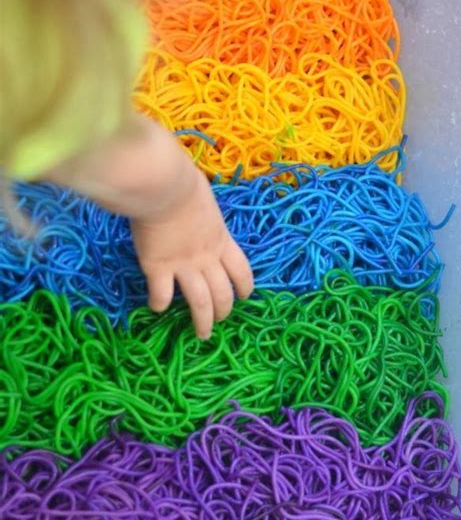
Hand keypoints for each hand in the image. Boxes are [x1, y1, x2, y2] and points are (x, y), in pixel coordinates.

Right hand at [131, 169, 252, 338]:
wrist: (164, 187)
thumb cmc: (182, 184)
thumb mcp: (203, 199)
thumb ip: (202, 213)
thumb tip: (192, 202)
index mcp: (221, 240)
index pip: (241, 270)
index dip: (245, 286)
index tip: (244, 297)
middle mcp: (207, 258)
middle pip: (222, 293)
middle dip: (223, 311)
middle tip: (219, 322)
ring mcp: (184, 265)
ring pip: (199, 303)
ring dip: (202, 322)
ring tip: (202, 335)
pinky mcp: (158, 268)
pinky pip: (162, 295)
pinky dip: (160, 304)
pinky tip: (156, 307)